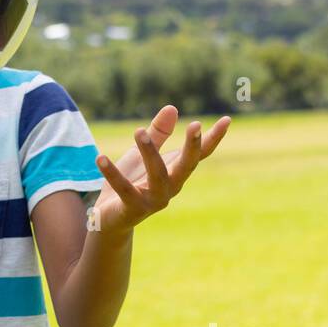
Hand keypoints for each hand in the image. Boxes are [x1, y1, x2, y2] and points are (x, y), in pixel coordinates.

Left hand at [93, 106, 230, 235]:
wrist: (110, 218)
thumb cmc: (130, 182)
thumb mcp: (141, 154)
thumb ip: (156, 133)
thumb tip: (172, 108)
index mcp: (175, 172)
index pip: (199, 155)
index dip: (213, 139)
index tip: (227, 119)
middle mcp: (171, 187)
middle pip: (187, 166)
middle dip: (192, 147)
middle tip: (195, 125)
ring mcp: (154, 200)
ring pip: (157, 176)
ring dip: (149, 153)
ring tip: (138, 131)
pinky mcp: (132, 209)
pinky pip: (123, 189)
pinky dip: (112, 173)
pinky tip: (101, 157)